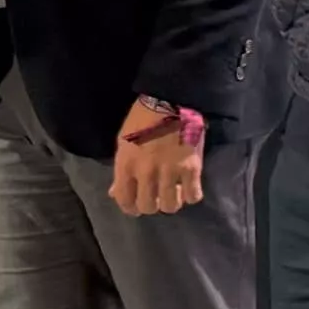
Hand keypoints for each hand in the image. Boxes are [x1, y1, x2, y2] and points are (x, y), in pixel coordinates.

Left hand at [112, 100, 202, 215]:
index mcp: (126, 165)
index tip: (135, 206)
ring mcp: (170, 171)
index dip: (130, 208)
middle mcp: (146, 172)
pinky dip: (191, 195)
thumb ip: (120, 170)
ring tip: (173, 193)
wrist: (172, 100)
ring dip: (171, 202)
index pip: (124, 200)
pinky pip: (193, 195)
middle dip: (151, 205)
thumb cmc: (142, 119)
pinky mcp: (192, 168)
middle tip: (155, 198)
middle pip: (148, 206)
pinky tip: (189, 187)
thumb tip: (115, 193)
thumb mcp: (123, 142)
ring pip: (170, 206)